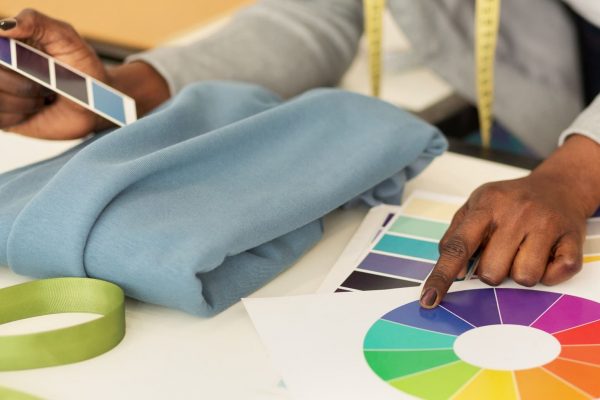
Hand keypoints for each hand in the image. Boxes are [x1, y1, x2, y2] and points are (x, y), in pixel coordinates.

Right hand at [0, 9, 107, 138]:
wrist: (95, 102)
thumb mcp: (64, 36)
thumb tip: (5, 26)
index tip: (22, 60)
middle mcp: (0, 66)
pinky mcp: (3, 117)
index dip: (7, 58)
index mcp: (5, 43)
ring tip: (44, 95)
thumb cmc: (80, 67)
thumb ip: (36, 22)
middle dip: (22, 82)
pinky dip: (19, 115)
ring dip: (24, 100)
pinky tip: (35, 109)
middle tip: (46, 82)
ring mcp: (0, 91)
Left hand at [420, 135, 599, 307]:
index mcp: (486, 206)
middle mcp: (516, 213)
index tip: (428, 299)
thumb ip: (455, 236)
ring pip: (523, 278)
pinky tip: (547, 254)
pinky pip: (554, 277)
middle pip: (492, 273)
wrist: (559, 186)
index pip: (457, 247)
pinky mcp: (572, 239)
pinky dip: (548, 274)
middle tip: (503, 252)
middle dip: (493, 272)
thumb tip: (454, 272)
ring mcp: (546, 225)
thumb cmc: (508, 202)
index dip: (441, 276)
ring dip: (520, 273)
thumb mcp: (475, 207)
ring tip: (525, 251)